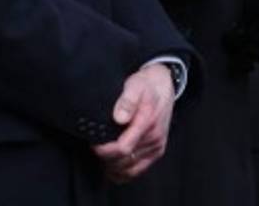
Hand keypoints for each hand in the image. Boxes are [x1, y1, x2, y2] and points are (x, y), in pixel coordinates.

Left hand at [92, 63, 174, 182]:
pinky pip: (138, 171)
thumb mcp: (135, 84)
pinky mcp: (157, 151)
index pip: (123, 148)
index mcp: (147, 122)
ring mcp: (156, 147)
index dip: (104, 150)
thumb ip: (127, 100)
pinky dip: (123, 173)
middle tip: (95, 147)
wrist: (164, 86)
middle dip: (106, 158)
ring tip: (102, 156)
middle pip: (124, 161)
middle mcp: (154, 138)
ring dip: (113, 167)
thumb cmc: (147, 85)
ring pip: (130, 170)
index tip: (94, 143)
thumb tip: (119, 117)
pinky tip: (112, 167)